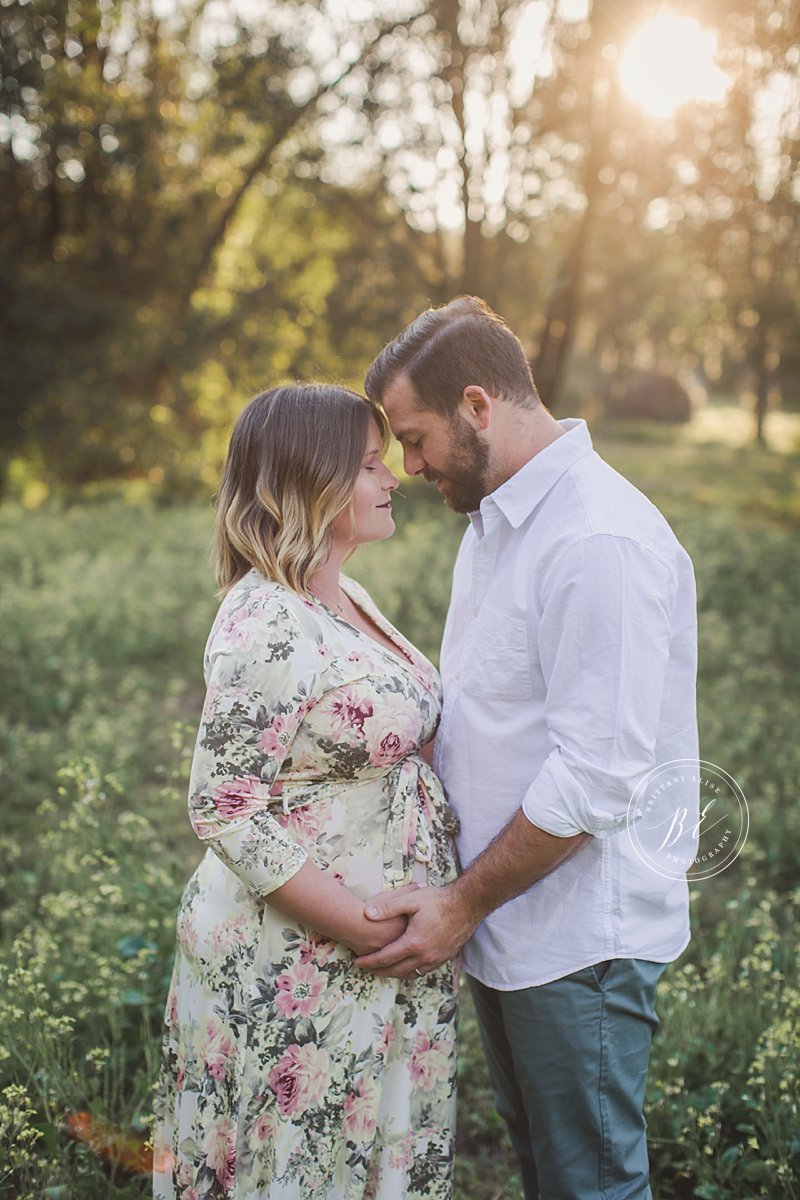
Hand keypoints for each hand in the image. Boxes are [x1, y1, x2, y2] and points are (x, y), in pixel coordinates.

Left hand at [353, 880, 478, 978]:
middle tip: (366, 969)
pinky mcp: (445, 958)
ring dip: (395, 973)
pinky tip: (407, 965)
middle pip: (396, 971)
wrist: (468, 904)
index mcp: (413, 943)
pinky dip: (411, 971)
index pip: (385, 958)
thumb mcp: (411, 899)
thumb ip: (388, 907)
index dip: (369, 961)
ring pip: (411, 974)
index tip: (357, 962)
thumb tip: (366, 913)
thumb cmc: (439, 900)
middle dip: (378, 971)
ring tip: (384, 969)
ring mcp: (436, 959)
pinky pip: (424, 971)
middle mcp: (424, 956)